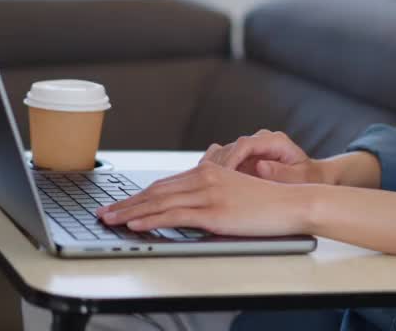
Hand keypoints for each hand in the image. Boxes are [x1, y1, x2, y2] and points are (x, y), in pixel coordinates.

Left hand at [95, 162, 310, 236]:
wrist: (293, 202)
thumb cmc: (268, 199)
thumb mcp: (238, 184)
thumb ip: (218, 177)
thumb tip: (203, 171)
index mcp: (208, 171)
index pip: (164, 184)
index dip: (138, 195)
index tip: (118, 203)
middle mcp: (204, 178)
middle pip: (155, 191)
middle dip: (126, 203)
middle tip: (103, 213)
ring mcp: (209, 194)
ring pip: (159, 202)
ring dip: (130, 212)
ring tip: (110, 220)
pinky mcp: (214, 212)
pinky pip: (175, 216)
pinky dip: (151, 220)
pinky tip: (135, 224)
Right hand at [200, 130, 328, 184]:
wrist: (311, 179)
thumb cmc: (308, 179)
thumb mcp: (300, 177)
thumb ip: (282, 172)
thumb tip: (260, 166)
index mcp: (274, 141)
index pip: (245, 144)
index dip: (231, 159)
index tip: (223, 177)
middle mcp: (259, 141)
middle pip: (230, 148)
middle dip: (217, 167)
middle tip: (207, 186)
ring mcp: (250, 150)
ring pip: (222, 154)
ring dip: (212, 171)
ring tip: (204, 188)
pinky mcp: (242, 159)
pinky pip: (222, 162)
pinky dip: (213, 173)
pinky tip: (206, 186)